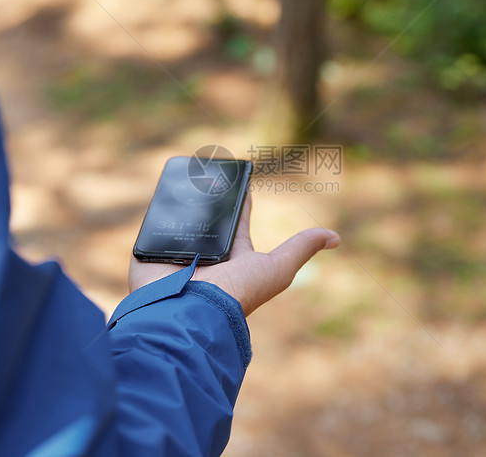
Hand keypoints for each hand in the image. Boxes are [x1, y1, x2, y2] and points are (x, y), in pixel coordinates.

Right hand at [128, 195, 339, 315]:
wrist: (190, 313)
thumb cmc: (236, 294)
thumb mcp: (276, 268)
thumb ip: (301, 249)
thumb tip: (335, 237)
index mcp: (233, 258)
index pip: (238, 224)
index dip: (241, 204)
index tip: (241, 182)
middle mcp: (206, 258)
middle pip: (206, 221)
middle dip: (206, 200)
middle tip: (205, 172)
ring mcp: (177, 258)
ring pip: (178, 223)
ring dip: (179, 204)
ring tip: (181, 178)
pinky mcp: (149, 257)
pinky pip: (150, 231)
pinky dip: (152, 216)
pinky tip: (155, 197)